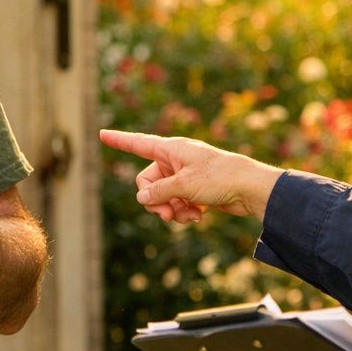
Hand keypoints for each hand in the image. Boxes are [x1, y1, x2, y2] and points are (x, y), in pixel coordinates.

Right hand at [99, 128, 282, 223]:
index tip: (101, 133)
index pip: (138, 143)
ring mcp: (184, 176)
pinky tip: (198, 217)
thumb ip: (158, 192)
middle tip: (166, 214)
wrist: (250, 189)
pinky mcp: (194, 190)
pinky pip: (176, 203)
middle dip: (154, 201)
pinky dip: (183, 212)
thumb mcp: (183, 185)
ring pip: (162, 197)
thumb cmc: (219, 177)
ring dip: (171, 210)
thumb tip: (141, 199)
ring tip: (188, 217)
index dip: (119, 140)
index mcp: (171, 149)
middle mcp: (175, 160)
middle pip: (147, 183)